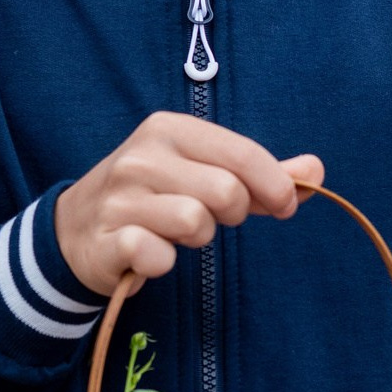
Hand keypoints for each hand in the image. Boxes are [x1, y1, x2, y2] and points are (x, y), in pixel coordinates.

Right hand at [55, 112, 323, 296]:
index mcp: (169, 129)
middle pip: (226, 191)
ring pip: (196, 223)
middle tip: (211, 218)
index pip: (243, 154)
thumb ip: (260, 172)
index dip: (276, 186)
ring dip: (197, 239)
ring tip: (175, 233)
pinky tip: (149, 254)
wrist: (75, 228)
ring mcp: (120, 198)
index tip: (283, 206)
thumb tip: (316, 170)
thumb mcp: (201, 170)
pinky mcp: (107, 240)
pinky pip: (159, 256)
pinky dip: (163, 262)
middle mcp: (141, 157)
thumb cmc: (153, 194)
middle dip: (232, 213)